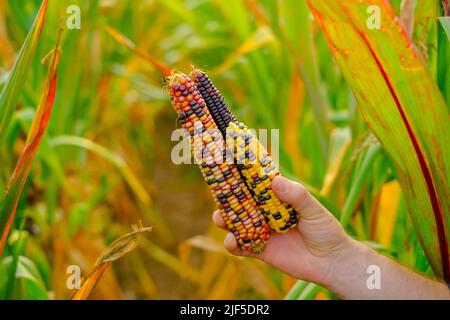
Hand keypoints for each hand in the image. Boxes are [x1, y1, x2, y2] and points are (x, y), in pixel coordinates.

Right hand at [213, 175, 353, 285]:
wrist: (331, 263)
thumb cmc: (325, 230)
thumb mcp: (314, 210)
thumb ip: (296, 196)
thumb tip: (275, 181)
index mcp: (277, 197)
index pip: (255, 183)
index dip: (241, 174)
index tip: (227, 163)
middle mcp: (265, 212)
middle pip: (240, 202)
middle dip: (226, 197)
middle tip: (216, 193)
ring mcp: (260, 231)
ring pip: (235, 223)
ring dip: (224, 220)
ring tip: (220, 218)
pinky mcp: (259, 250)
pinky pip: (240, 247)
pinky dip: (232, 244)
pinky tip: (231, 240)